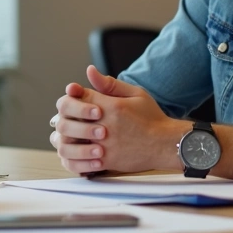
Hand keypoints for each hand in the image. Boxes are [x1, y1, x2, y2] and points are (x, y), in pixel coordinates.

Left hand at [50, 65, 184, 173]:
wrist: (166, 144)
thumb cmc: (152, 118)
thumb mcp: (135, 93)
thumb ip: (110, 84)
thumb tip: (89, 71)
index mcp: (112, 106)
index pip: (78, 97)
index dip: (73, 97)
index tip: (76, 99)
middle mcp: (106, 125)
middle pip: (69, 119)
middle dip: (67, 118)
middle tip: (70, 118)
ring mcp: (105, 145)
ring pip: (70, 142)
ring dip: (67, 138)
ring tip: (71, 136)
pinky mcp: (107, 161)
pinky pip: (81, 161)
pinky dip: (75, 157)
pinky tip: (79, 151)